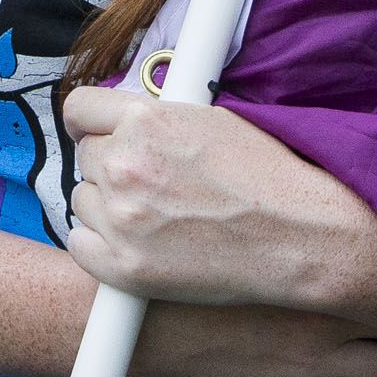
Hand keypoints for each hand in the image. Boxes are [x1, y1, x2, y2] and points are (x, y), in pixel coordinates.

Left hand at [63, 87, 376, 314]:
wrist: (298, 235)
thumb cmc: (265, 176)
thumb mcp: (210, 118)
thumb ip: (156, 118)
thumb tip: (123, 120)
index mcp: (146, 120)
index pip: (79, 109)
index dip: (89, 122)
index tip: (97, 133)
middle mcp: (126, 164)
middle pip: (84, 156)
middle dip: (111, 164)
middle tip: (151, 181)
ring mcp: (122, 219)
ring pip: (83, 200)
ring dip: (108, 205)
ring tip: (156, 214)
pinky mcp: (124, 267)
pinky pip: (81, 245)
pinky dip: (102, 245)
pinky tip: (138, 242)